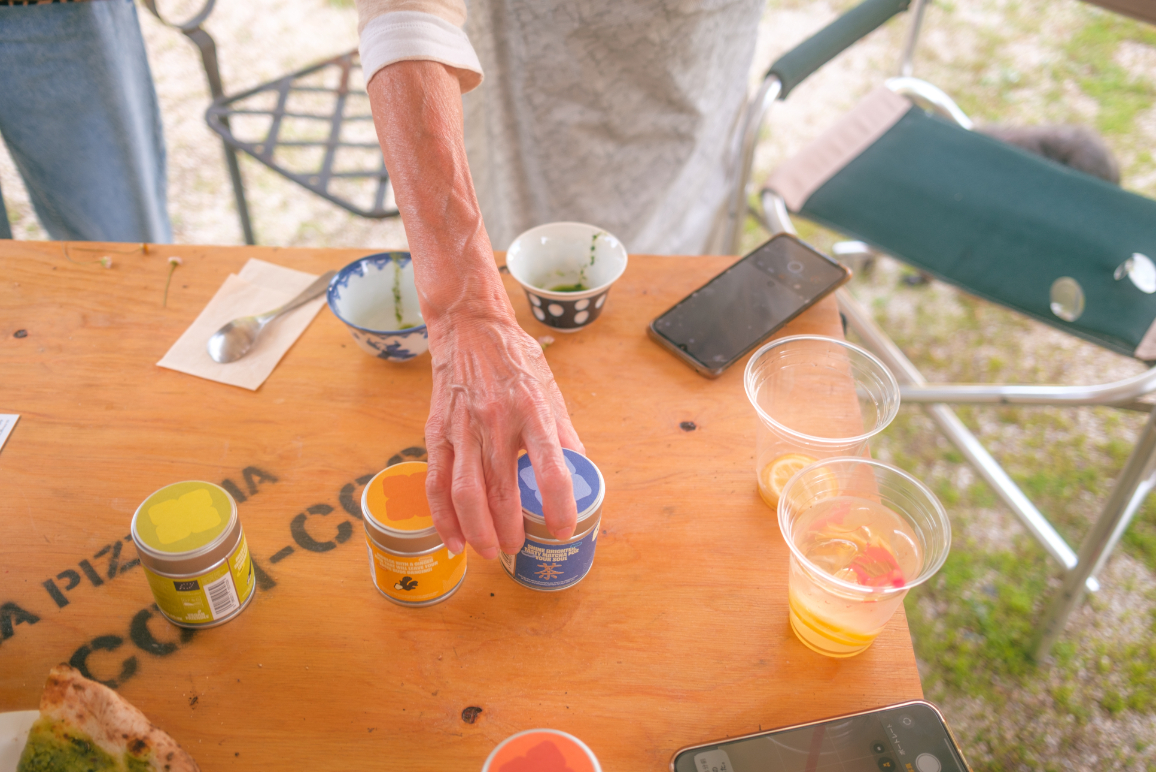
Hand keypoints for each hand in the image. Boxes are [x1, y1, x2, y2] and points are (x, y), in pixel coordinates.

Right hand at [364, 60, 580, 557]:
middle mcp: (496, 421)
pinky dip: (443, 517)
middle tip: (520, 548)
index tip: (562, 529)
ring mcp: (462, 427)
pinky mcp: (437, 430)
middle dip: (511, 530)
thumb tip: (583, 473)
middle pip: (502, 491)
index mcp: (532, 409)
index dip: (558, 506)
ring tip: (491, 552)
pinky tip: (454, 540)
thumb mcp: (550, 389)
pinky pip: (437, 482)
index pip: (551, 469)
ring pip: (466, 494)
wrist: (467, 323)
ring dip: (479, 531)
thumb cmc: (513, 358)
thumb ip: (565, 433)